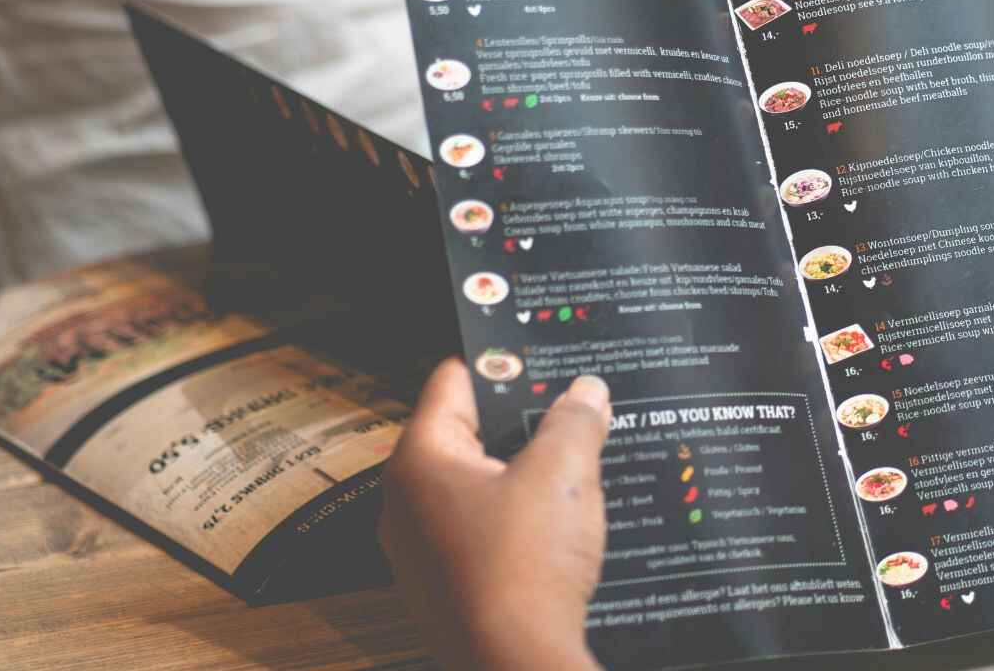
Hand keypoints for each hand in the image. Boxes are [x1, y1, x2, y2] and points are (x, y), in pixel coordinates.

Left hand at [379, 358, 610, 670]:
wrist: (514, 663)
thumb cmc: (522, 570)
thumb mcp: (564, 474)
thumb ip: (575, 421)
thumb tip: (586, 393)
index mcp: (421, 461)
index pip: (454, 381)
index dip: (502, 361)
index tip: (540, 353)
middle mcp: (407, 503)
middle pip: (468, 433)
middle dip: (523, 422)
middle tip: (571, 409)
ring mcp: (423, 549)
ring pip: (478, 486)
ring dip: (525, 474)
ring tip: (577, 465)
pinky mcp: (447, 585)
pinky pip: (482, 532)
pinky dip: (518, 520)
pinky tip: (561, 525)